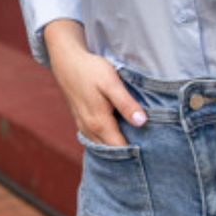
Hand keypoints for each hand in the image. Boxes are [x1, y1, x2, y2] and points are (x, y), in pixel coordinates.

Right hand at [44, 19, 146, 146]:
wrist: (67, 61)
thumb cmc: (91, 70)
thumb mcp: (112, 83)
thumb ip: (126, 104)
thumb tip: (141, 122)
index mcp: (99, 123)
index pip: (119, 148)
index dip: (134, 152)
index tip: (149, 151)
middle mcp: (89, 129)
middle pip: (110, 151)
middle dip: (126, 154)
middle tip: (146, 150)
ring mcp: (83, 127)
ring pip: (101, 146)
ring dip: (115, 148)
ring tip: (134, 145)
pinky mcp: (81, 122)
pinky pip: (95, 140)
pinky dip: (106, 141)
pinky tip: (117, 136)